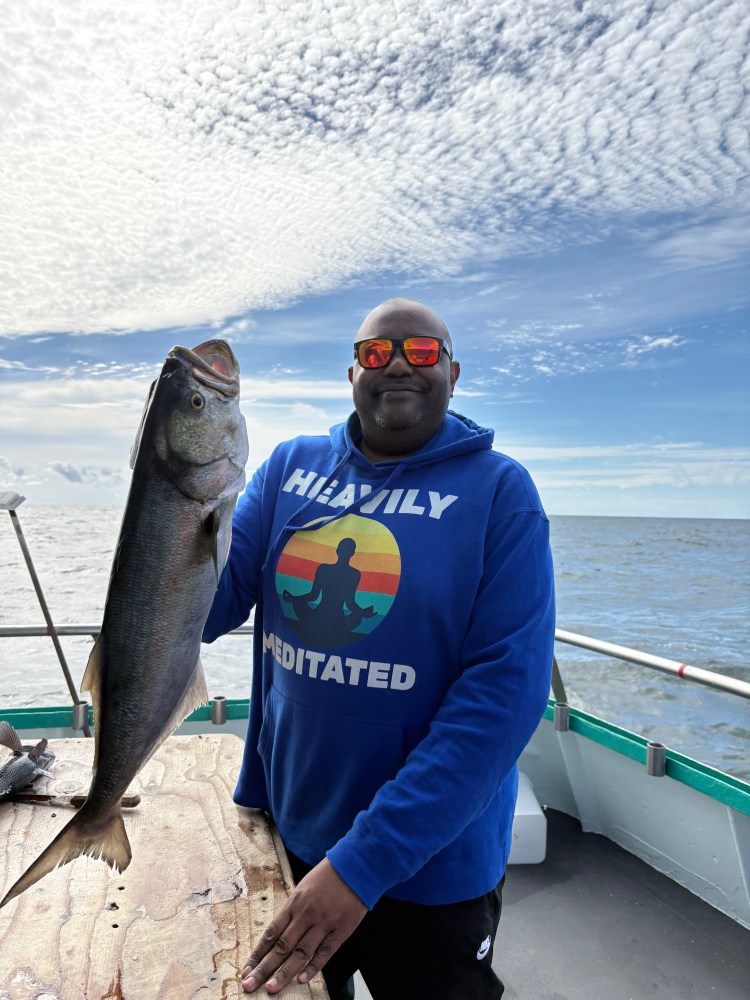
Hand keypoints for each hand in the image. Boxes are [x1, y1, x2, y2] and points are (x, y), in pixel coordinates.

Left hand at [241, 857, 366, 993]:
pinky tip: (302, 980)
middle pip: (282, 945)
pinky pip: (325, 952)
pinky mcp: (341, 930)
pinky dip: (313, 967)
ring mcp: (324, 923)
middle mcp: (306, 914)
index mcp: (294, 903)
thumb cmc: (328, 876)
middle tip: (250, 984)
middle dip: (264, 967)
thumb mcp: (304, 887)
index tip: (247, 969)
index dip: (258, 953)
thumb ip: (292, 911)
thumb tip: (278, 933)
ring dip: (285, 972)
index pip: (271, 932)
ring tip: (271, 988)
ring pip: (301, 952)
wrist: (355, 866)